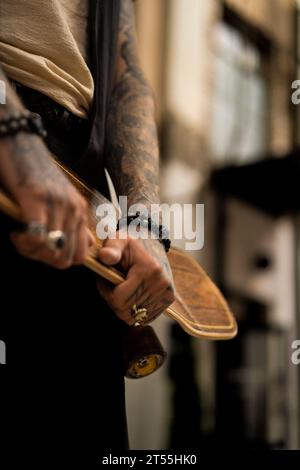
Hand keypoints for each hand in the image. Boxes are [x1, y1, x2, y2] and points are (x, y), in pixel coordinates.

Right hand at [0, 132, 93, 267]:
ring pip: (51, 251)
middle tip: (26, 244)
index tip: (40, 248)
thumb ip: (76, 223)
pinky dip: (24, 242)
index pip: (80, 255)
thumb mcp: (62, 199)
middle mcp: (74, 209)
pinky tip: (16, 231)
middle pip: (65, 259)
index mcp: (80, 210)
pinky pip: (37, 237)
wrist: (20, 142)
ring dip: (31, 250)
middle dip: (43, 258)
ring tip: (19, 235)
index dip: (58, 259)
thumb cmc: (35, 174)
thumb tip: (90, 244)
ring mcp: (57, 204)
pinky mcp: (36, 199)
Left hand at [97, 228, 174, 325]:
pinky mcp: (167, 301)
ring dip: (122, 306)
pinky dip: (133, 310)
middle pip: (126, 311)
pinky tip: (131, 295)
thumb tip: (105, 257)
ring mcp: (166, 294)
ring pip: (133, 317)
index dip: (106, 292)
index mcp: (149, 270)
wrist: (152, 247)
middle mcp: (161, 284)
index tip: (105, 279)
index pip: (119, 299)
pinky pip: (143, 318)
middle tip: (111, 284)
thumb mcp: (118, 241)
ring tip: (121, 289)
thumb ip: (110, 249)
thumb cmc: (130, 246)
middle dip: (113, 300)